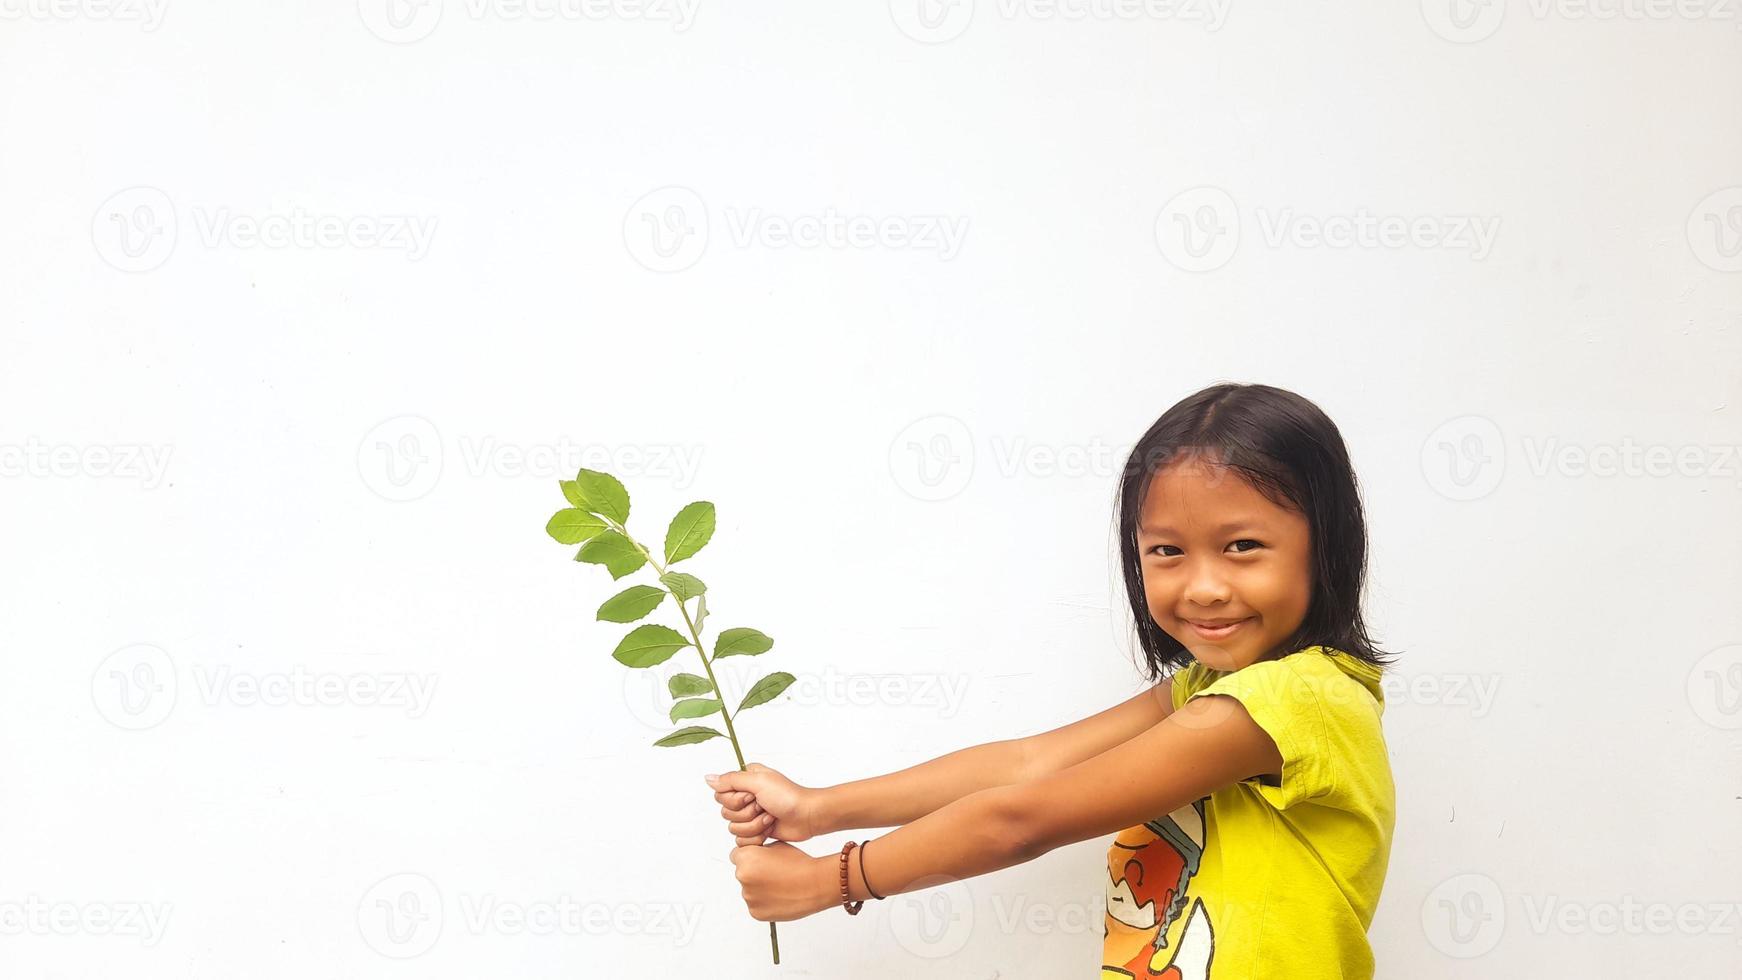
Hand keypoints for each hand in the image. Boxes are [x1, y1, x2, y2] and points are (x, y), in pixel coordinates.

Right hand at [705, 763, 823, 845]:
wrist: (807, 816)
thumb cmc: (788, 796)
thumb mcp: (758, 782)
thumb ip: (730, 780)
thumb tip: (708, 778)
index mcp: (744, 781)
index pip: (720, 795)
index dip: (735, 800)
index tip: (752, 796)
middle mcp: (745, 797)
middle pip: (726, 813)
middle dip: (747, 814)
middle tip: (765, 807)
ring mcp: (751, 815)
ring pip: (733, 829)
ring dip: (754, 825)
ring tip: (770, 818)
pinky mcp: (757, 831)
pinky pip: (742, 841)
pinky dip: (757, 837)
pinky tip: (770, 830)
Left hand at [727, 840, 832, 921]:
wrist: (815, 885)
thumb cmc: (799, 864)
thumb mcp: (776, 845)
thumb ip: (759, 851)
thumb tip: (752, 855)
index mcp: (746, 858)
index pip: (736, 856)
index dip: (749, 856)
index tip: (759, 860)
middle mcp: (743, 877)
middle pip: (742, 874)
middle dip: (754, 873)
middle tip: (773, 874)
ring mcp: (749, 897)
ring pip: (749, 891)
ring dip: (760, 888)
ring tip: (780, 886)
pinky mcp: (756, 913)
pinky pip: (756, 905)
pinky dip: (765, 902)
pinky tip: (780, 896)